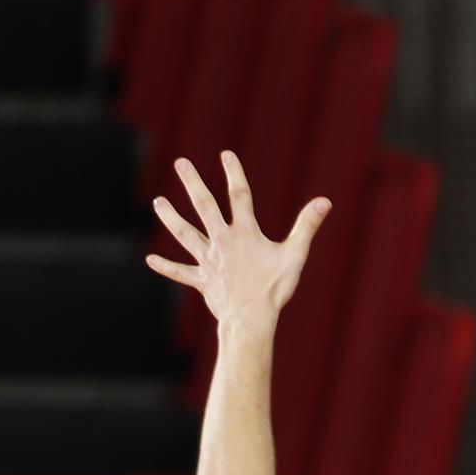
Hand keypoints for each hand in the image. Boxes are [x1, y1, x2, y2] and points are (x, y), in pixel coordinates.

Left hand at [147, 151, 327, 325]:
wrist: (251, 319)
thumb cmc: (274, 288)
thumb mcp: (295, 254)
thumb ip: (307, 225)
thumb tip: (325, 201)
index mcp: (244, 233)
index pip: (239, 196)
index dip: (234, 174)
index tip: (225, 155)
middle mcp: (222, 241)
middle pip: (203, 206)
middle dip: (192, 183)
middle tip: (180, 163)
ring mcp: (209, 260)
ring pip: (185, 234)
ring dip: (170, 217)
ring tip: (158, 202)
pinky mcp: (202, 280)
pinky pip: (181, 272)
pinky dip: (166, 266)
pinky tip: (150, 260)